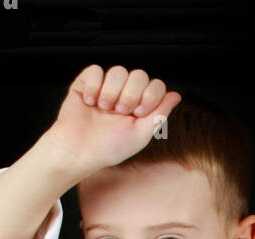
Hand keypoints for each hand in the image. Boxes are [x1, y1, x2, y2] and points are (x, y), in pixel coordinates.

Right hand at [45, 65, 181, 177]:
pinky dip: (94, 86)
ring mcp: (106, 87)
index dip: (149, 95)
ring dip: (112, 92)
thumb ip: (159, 115)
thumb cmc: (107, 149)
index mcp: (139, 106)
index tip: (138, 112)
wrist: (78, 151)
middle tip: (120, 112)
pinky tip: (90, 102)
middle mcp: (124, 94)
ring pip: (118, 70)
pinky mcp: (87, 83)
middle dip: (131, 94)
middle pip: (139, 74)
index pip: (155, 85)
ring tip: (103, 110)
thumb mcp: (140, 135)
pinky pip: (96, 70)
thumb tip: (176, 96)